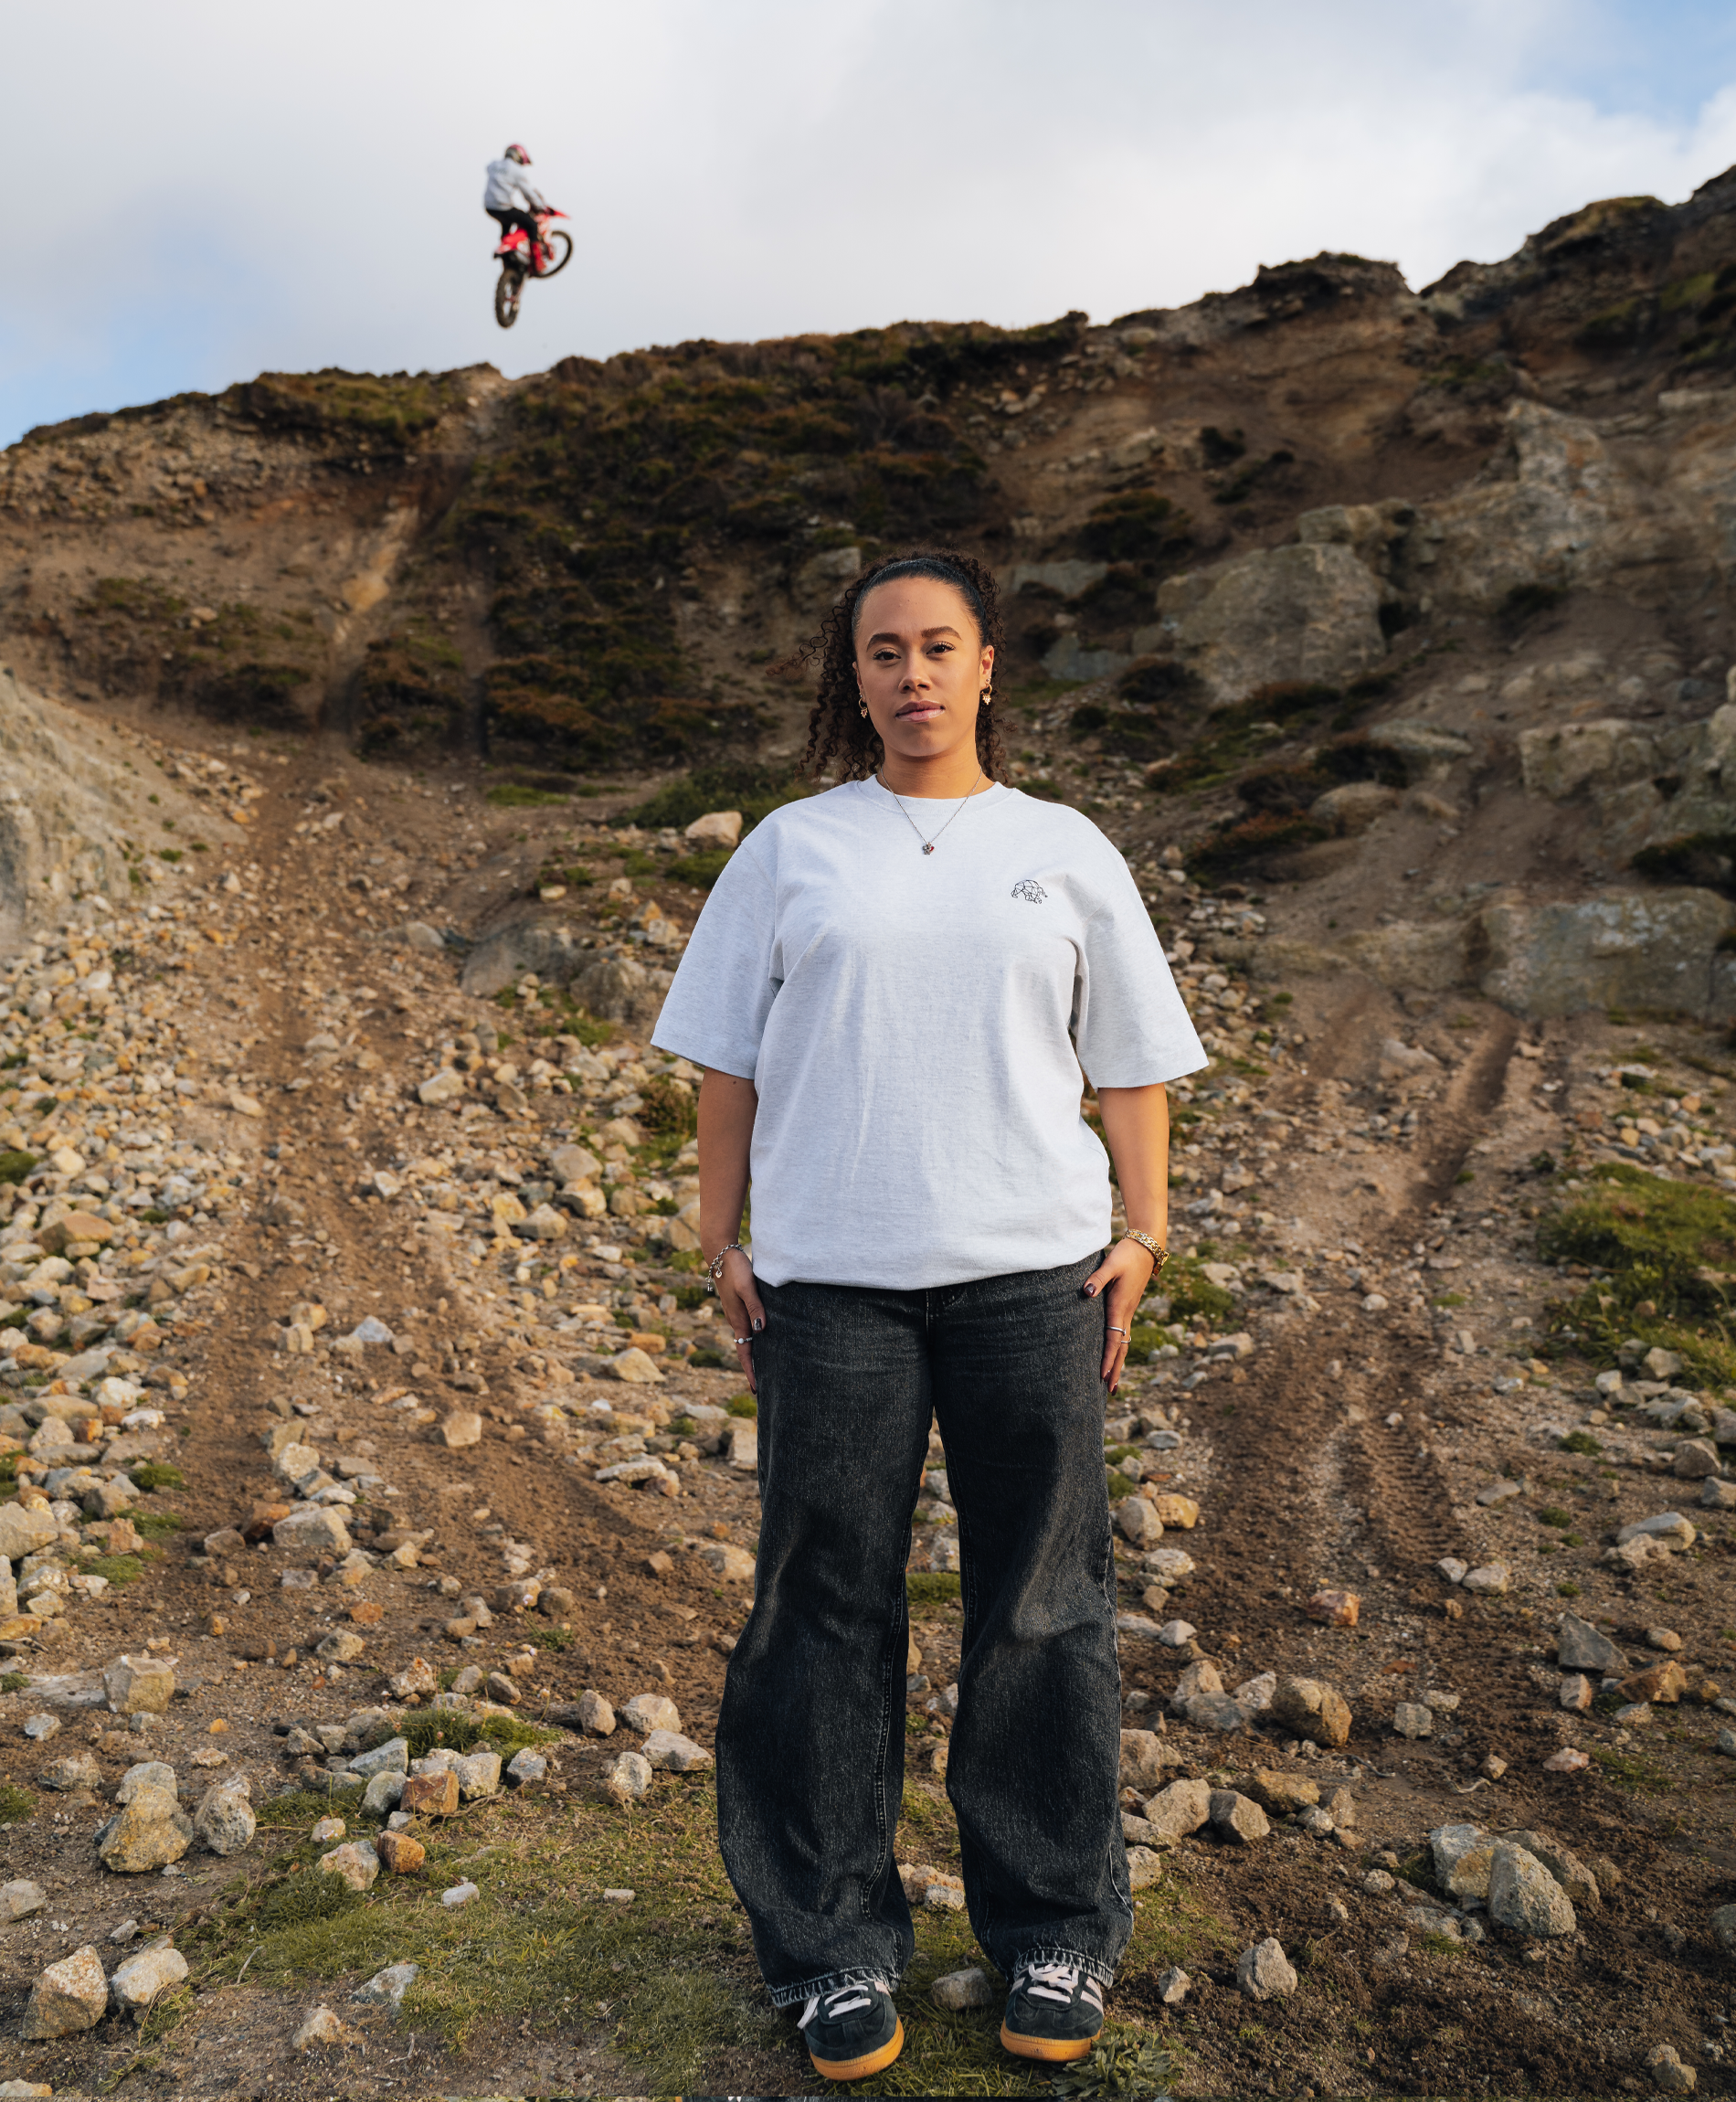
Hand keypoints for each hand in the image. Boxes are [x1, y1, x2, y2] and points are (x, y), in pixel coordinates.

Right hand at [714, 1248, 763, 1393]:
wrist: (720, 1253)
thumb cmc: (736, 1270)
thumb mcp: (747, 1288)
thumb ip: (755, 1308)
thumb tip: (761, 1331)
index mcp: (737, 1320)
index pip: (744, 1353)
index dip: (750, 1371)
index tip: (757, 1389)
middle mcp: (736, 1320)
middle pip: (745, 1350)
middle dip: (753, 1368)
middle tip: (764, 1386)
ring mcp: (737, 1313)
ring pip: (747, 1339)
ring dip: (754, 1354)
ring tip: (766, 1367)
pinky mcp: (739, 1304)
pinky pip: (748, 1327)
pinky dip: (755, 1339)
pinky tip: (764, 1338)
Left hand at [1083, 1239, 1155, 1394]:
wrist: (1146, 1248)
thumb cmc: (1126, 1255)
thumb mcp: (1111, 1264)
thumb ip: (1098, 1277)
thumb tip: (1087, 1292)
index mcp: (1120, 1306)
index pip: (1114, 1338)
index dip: (1108, 1358)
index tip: (1103, 1375)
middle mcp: (1126, 1313)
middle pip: (1121, 1348)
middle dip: (1116, 1369)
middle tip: (1111, 1391)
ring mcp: (1129, 1311)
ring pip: (1124, 1343)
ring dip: (1119, 1362)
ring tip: (1114, 1382)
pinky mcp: (1128, 1307)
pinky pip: (1123, 1334)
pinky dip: (1119, 1350)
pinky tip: (1115, 1356)